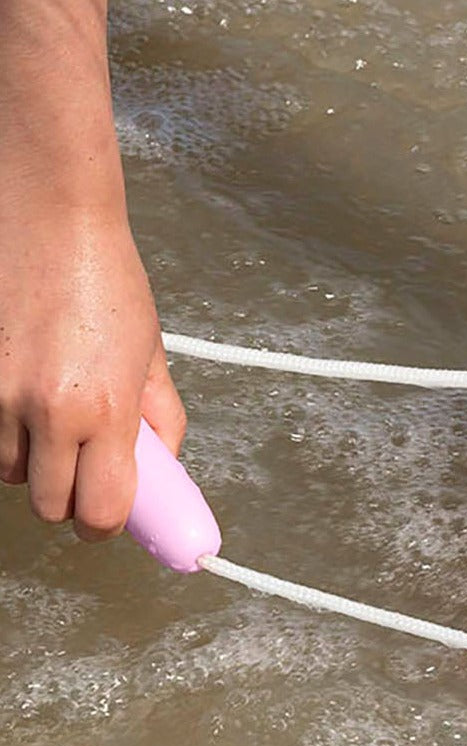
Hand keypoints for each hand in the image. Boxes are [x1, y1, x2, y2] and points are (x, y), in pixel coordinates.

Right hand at [0, 203, 185, 539]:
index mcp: (107, 409)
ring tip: (50, 417)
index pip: (101, 512)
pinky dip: (2, 432)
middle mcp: (49, 409)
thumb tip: (162, 468)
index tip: (109, 516)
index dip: (106, 524)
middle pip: (51, 506)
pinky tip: (20, 397)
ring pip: (10, 474)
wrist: (52, 213)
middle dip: (69, 497)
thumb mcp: (151, 355)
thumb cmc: (107, 277)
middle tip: (82, 469)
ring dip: (32, 462)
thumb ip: (159, 420)